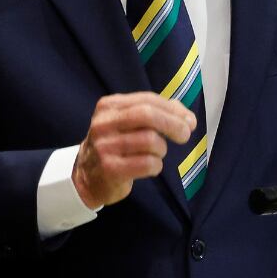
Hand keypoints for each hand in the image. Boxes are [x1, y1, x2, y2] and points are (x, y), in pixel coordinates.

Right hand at [72, 92, 197, 208]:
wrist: (87, 177)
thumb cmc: (116, 146)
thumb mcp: (128, 123)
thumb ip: (157, 113)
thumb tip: (188, 118)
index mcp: (108, 106)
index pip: (147, 100)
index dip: (173, 110)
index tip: (189, 121)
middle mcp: (103, 124)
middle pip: (147, 115)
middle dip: (173, 124)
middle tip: (185, 135)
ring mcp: (104, 146)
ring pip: (150, 141)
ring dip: (161, 150)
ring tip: (155, 155)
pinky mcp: (110, 169)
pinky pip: (147, 164)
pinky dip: (155, 166)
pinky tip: (149, 167)